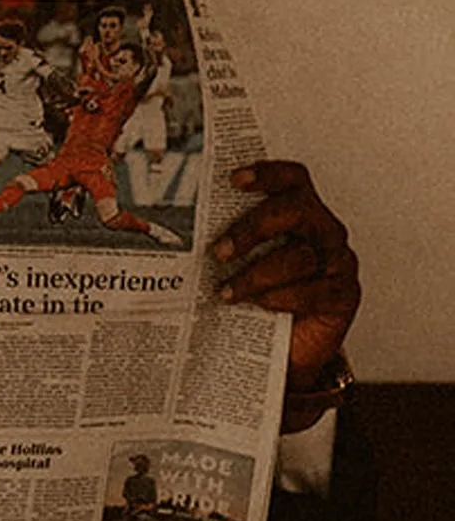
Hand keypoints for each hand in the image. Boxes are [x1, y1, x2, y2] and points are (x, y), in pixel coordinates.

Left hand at [210, 161, 358, 408]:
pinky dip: (280, 298)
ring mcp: (337, 261)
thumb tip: (177, 234)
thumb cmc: (264, 296)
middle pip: (295, 210)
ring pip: (299, 256)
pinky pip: (314, 291)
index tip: (234, 179)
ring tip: (227, 292)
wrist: (289, 347)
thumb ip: (228, 242)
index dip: (268, 172)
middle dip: (252, 228)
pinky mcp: (343, 294)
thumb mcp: (243, 264)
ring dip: (257, 275)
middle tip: (219, 251)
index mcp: (300, 212)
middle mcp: (322, 230)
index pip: (292, 178)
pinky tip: (258, 305)